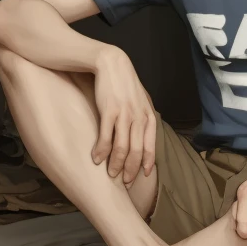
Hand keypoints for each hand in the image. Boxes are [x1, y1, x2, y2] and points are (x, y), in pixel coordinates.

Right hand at [91, 47, 156, 187]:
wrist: (111, 63)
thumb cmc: (124, 83)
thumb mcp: (140, 99)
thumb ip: (143, 116)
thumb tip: (144, 134)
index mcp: (148, 115)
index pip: (151, 145)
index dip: (146, 162)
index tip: (142, 175)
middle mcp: (139, 117)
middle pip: (137, 150)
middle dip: (131, 169)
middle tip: (124, 182)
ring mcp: (125, 114)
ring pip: (122, 147)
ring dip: (115, 164)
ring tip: (110, 174)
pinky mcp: (109, 111)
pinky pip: (106, 137)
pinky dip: (102, 151)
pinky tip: (96, 159)